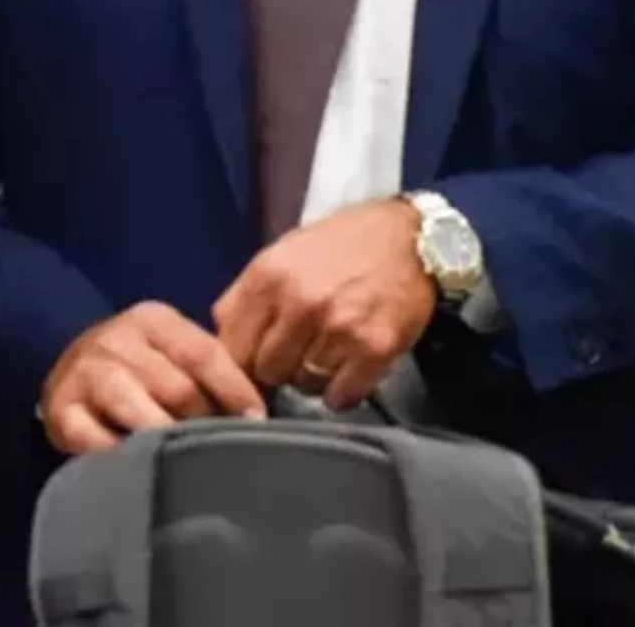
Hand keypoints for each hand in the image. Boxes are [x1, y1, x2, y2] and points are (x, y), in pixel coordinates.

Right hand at [41, 301, 267, 453]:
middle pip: (177, 388)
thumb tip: (259, 410)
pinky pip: (98, 441)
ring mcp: (86, 375)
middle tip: (222, 449)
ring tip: (187, 464)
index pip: (204, 354)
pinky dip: (123, 457)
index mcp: (153, 320)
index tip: (257, 422)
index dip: (235, 391)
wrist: (72, 372)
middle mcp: (117, 340)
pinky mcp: (62, 411)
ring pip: (141, 413)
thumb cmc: (141, 368)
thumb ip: (212, 369)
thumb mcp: (173, 353)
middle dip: (205, 422)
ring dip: (168, 441)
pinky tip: (141, 469)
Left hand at [213, 197, 437, 410]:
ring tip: (330, 349)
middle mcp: (301, 302)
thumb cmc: (342, 246)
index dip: (242, 359)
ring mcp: (339, 328)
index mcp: (269, 276)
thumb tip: (221, 342)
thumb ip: (246, 297)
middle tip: (300, 348)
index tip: (256, 360)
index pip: (231, 348)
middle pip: (266, 371)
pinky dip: (344, 389)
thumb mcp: (282, 253)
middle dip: (279, 365)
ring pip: (304, 385)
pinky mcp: (375, 349)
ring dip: (314, 376)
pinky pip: (341, 397)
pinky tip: (351, 366)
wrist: (412, 238)